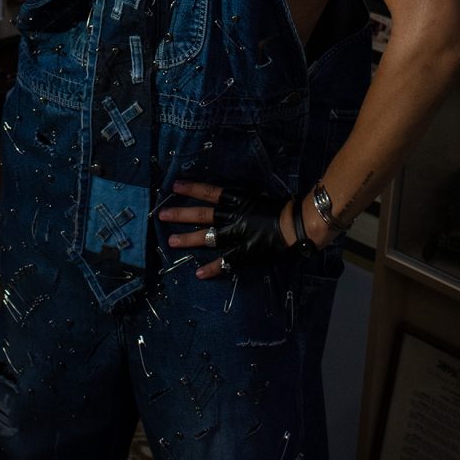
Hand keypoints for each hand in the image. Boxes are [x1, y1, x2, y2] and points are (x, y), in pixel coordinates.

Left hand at [158, 179, 294, 278]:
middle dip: (180, 214)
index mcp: (237, 199)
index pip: (210, 192)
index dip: (192, 189)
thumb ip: (242, 201)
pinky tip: (198, 273)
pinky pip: (224, 262)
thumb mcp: (258, 197)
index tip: (175, 186)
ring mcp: (236, 235)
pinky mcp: (243, 253)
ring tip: (171, 241)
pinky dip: (212, 269)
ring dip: (188, 239)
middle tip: (162, 214)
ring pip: (207, 237)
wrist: (297, 226)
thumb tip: (229, 200)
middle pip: (201, 214)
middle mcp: (232, 216)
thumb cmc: (281, 207)